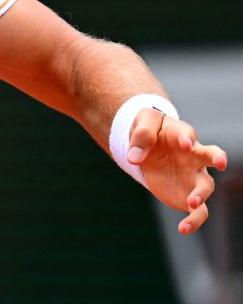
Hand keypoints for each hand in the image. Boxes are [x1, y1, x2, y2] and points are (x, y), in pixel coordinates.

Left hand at [128, 109, 228, 234]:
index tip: (185, 143)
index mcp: (181, 134)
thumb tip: (134, 158)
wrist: (146, 148)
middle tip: (220, 162)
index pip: (187, 133)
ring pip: (207, 186)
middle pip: (211, 155)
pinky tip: (184, 229)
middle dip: (217, 158)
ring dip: (201, 194)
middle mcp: (194, 156)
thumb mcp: (142, 124)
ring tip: (192, 202)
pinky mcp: (188, 195)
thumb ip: (140, 137)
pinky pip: (198, 211)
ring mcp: (193, 177)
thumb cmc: (148, 131)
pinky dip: (194, 221)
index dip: (187, 138)